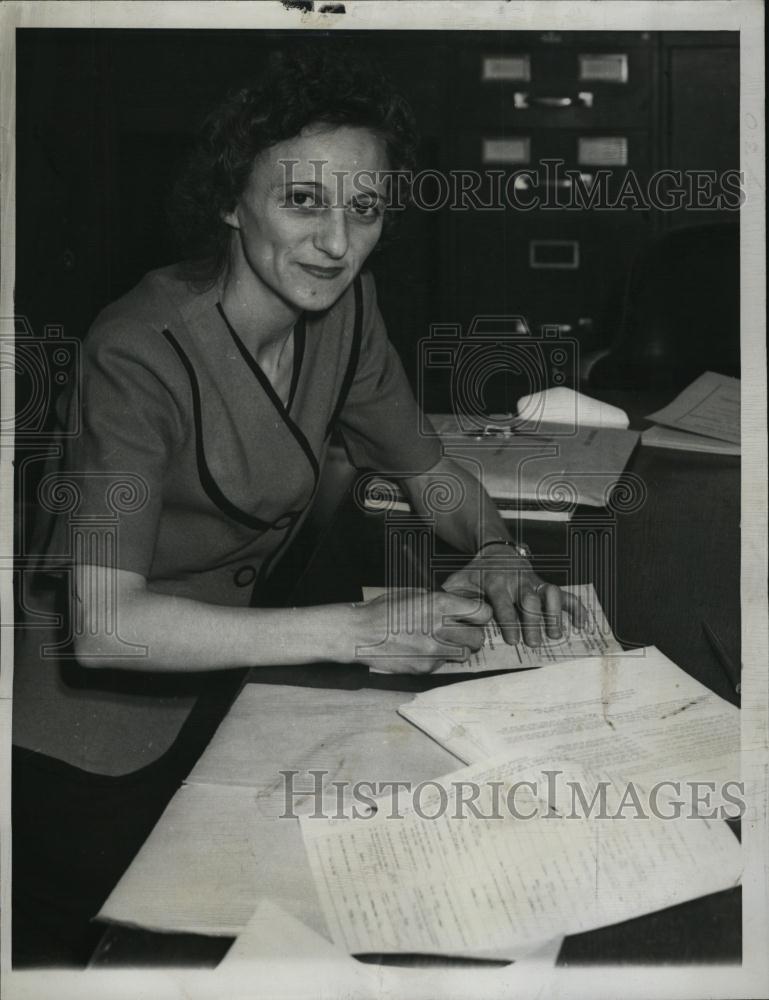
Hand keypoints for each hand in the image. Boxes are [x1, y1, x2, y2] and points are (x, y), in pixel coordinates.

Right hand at [353, 588, 492, 673]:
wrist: (360, 633)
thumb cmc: (384, 610)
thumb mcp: (413, 594)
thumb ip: (439, 600)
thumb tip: (458, 606)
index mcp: (440, 604)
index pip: (482, 613)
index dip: (481, 614)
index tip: (475, 615)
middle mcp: (441, 628)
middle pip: (478, 637)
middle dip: (473, 635)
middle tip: (463, 632)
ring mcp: (434, 651)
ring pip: (465, 654)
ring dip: (459, 649)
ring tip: (445, 642)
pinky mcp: (425, 667)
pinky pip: (443, 664)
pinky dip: (438, 658)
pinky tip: (424, 650)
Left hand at [442, 546, 588, 647]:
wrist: (494, 551)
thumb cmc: (476, 573)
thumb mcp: (460, 581)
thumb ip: (453, 598)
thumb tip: (444, 616)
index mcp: (496, 582)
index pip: (503, 602)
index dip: (507, 620)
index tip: (511, 639)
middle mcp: (518, 582)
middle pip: (529, 601)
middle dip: (532, 622)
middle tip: (533, 642)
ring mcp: (534, 583)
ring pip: (550, 594)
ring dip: (555, 614)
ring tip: (556, 635)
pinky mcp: (545, 585)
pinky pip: (565, 594)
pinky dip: (576, 608)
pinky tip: (582, 624)